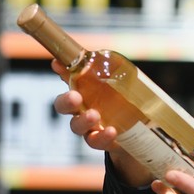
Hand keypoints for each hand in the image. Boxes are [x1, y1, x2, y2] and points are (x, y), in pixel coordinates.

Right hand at [51, 60, 150, 185]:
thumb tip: (86, 52)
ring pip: (76, 126)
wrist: (136, 129)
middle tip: (75, 97)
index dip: (61, 71)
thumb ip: (100, 68)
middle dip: (66, 101)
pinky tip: (111, 131)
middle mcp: (79, 110)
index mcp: (81, 92)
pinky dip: (102, 137)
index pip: (67, 77)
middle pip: (63, 106)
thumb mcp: (114, 81)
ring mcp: (88, 127)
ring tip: (94, 115)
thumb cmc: (118, 100)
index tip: (57, 64)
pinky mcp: (101, 141)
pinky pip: (96, 141)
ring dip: (83, 121)